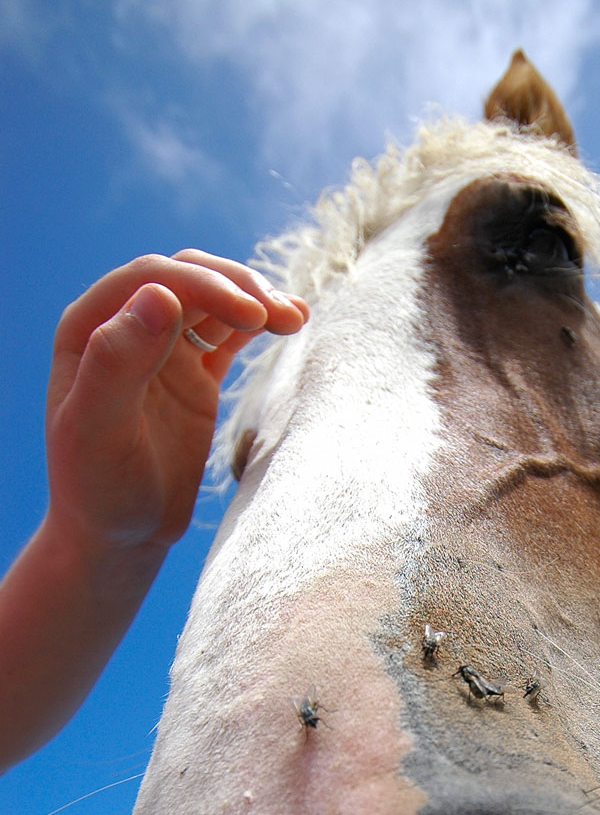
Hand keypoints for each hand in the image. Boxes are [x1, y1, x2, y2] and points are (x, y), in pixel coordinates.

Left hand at [44, 249, 308, 555]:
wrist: (119, 535)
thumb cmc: (99, 491)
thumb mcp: (100, 431)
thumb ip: (119, 362)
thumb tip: (160, 295)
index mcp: (89, 328)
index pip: (153, 279)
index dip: (205, 285)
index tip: (252, 316)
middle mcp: (124, 328)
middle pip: (188, 279)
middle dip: (237, 287)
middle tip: (284, 316)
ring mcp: (161, 350)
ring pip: (212, 301)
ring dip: (254, 301)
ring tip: (296, 317)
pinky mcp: (191, 375)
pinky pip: (227, 334)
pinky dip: (258, 324)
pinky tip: (290, 323)